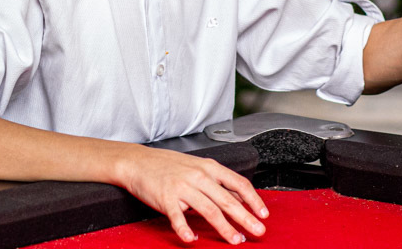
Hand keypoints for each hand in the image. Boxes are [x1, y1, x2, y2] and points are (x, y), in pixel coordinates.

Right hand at [118, 145, 268, 243]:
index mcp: (209, 167)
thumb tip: (238, 196)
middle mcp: (198, 176)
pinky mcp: (166, 198)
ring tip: (235, 240)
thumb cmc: (168, 165)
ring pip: (209, 210)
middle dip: (245, 218)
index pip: (238, 183)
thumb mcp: (197, 167)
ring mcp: (182, 187)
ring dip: (224, 228)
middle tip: (257, 232)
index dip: (253, 200)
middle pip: (227, 200)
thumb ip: (217, 182)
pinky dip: (185, 229)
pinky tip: (191, 239)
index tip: (263, 214)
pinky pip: (178, 217)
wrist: (138, 161)